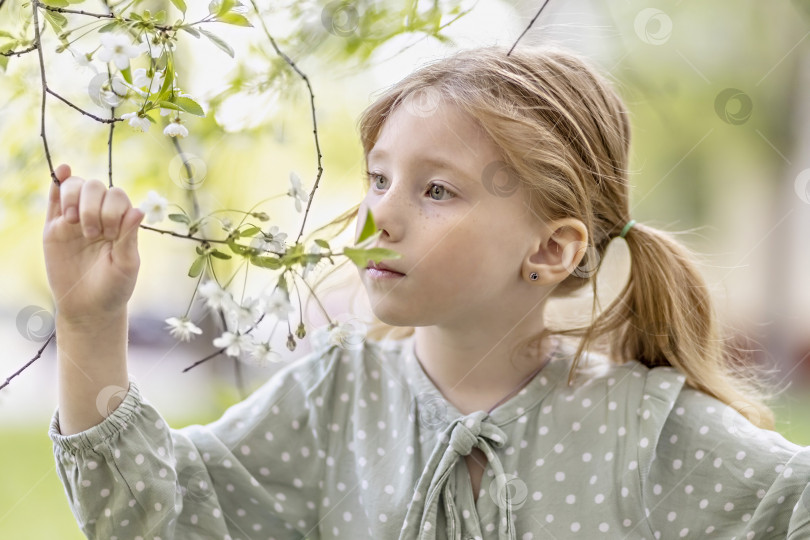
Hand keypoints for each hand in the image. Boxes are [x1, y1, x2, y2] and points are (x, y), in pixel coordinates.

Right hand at [43, 164, 145, 324]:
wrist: (88, 309)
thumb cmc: (114, 287)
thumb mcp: (126, 265)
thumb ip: (129, 238)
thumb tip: (138, 211)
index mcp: (121, 223)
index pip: (117, 197)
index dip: (113, 209)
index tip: (111, 234)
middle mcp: (100, 216)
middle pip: (95, 187)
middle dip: (94, 206)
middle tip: (93, 234)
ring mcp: (76, 220)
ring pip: (75, 188)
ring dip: (75, 197)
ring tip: (75, 223)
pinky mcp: (55, 228)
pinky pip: (54, 199)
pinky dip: (58, 183)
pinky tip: (64, 172)